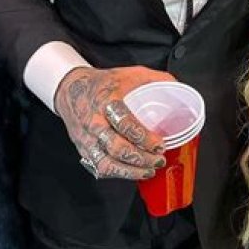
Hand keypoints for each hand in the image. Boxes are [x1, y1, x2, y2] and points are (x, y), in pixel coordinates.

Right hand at [54, 65, 175, 179]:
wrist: (70, 89)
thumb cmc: (103, 83)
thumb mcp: (129, 74)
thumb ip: (154, 79)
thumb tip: (178, 87)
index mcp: (106, 101)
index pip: (125, 123)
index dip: (144, 138)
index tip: (160, 144)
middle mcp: (94, 122)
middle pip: (116, 147)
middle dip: (140, 158)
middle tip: (158, 160)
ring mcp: (86, 139)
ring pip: (105, 163)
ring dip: (129, 171)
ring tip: (148, 171)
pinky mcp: (83, 150)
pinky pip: (98, 168)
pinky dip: (116, 174)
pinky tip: (131, 172)